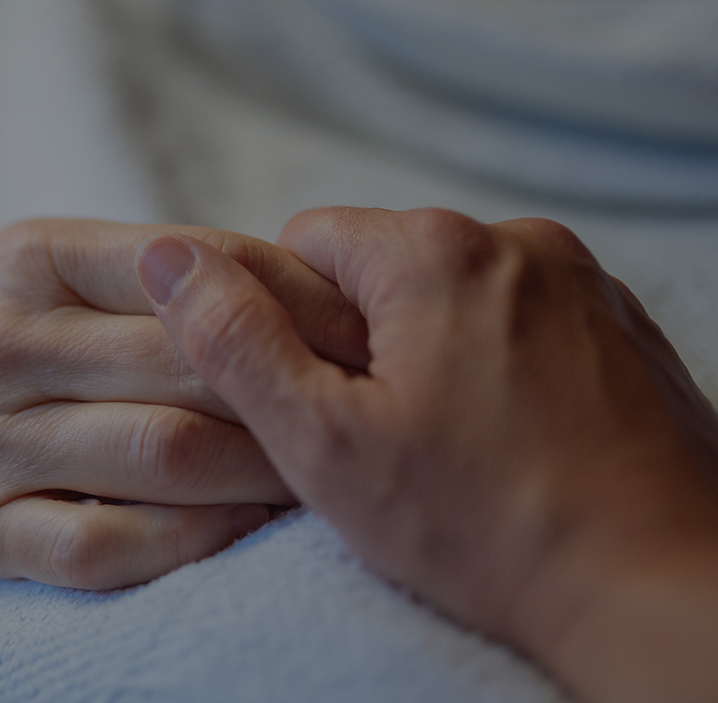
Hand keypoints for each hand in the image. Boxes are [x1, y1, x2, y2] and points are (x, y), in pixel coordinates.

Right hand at [0, 219, 367, 589]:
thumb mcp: (30, 264)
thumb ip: (141, 271)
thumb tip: (289, 288)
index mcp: (30, 260)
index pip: (192, 266)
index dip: (294, 297)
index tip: (362, 325)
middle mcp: (3, 345)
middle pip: (189, 366)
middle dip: (297, 389)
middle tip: (371, 407)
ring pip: (161, 457)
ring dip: (261, 471)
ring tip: (322, 474)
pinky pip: (102, 546)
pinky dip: (187, 543)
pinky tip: (237, 531)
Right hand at [140, 207, 717, 700]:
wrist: (662, 586)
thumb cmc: (490, 525)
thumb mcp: (325, 443)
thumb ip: (234, 341)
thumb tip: (166, 256)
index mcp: (433, 253)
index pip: (305, 242)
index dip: (288, 326)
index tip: (318, 402)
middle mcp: (518, 241)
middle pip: (384, 269)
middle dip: (364, 344)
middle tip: (382, 442)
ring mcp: (584, 283)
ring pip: (455, 299)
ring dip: (434, 356)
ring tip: (451, 454)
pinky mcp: (624, 329)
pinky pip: (524, 325)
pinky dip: (502, 371)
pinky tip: (510, 447)